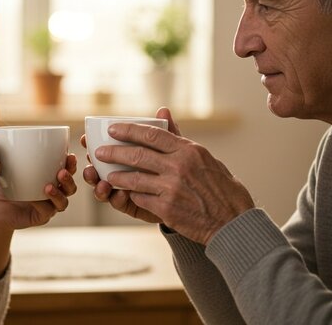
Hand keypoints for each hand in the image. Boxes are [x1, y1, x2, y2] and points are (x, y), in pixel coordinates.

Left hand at [0, 153, 77, 230]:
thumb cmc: (4, 184)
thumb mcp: (6, 165)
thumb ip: (6, 150)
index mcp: (51, 177)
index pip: (67, 169)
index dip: (72, 164)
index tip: (69, 155)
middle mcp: (54, 192)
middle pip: (70, 187)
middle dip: (69, 178)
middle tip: (62, 171)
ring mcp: (49, 206)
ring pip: (63, 201)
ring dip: (59, 193)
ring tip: (48, 186)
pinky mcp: (41, 218)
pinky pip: (47, 211)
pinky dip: (43, 204)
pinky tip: (35, 198)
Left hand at [85, 108, 253, 244]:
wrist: (232, 221)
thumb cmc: (220, 187)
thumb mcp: (204, 157)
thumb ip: (179, 136)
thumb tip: (162, 110)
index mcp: (188, 150)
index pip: (151, 134)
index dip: (128, 130)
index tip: (112, 129)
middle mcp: (179, 166)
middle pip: (137, 155)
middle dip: (113, 153)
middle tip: (99, 152)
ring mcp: (172, 188)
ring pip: (134, 179)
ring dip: (116, 177)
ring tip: (106, 175)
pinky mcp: (167, 209)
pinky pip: (140, 198)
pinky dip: (131, 195)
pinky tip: (126, 194)